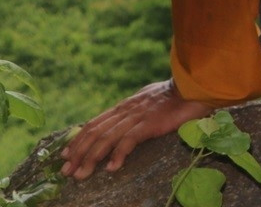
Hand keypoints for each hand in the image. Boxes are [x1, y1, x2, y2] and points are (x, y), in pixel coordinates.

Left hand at [60, 80, 211, 179]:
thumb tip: (122, 122)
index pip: (93, 124)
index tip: (65, 155)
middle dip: (78, 153)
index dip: (77, 140)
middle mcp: (126, 110)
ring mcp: (137, 116)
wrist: (194, 86)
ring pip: (106, 138)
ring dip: (91, 158)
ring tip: (81, 175)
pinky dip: (118, 154)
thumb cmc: (175, 95)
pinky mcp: (151, 123)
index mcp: (124, 106)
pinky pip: (129, 140)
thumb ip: (133, 111)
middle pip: (95, 133)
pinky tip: (112, 168)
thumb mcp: (147, 101)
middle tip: (66, 171)